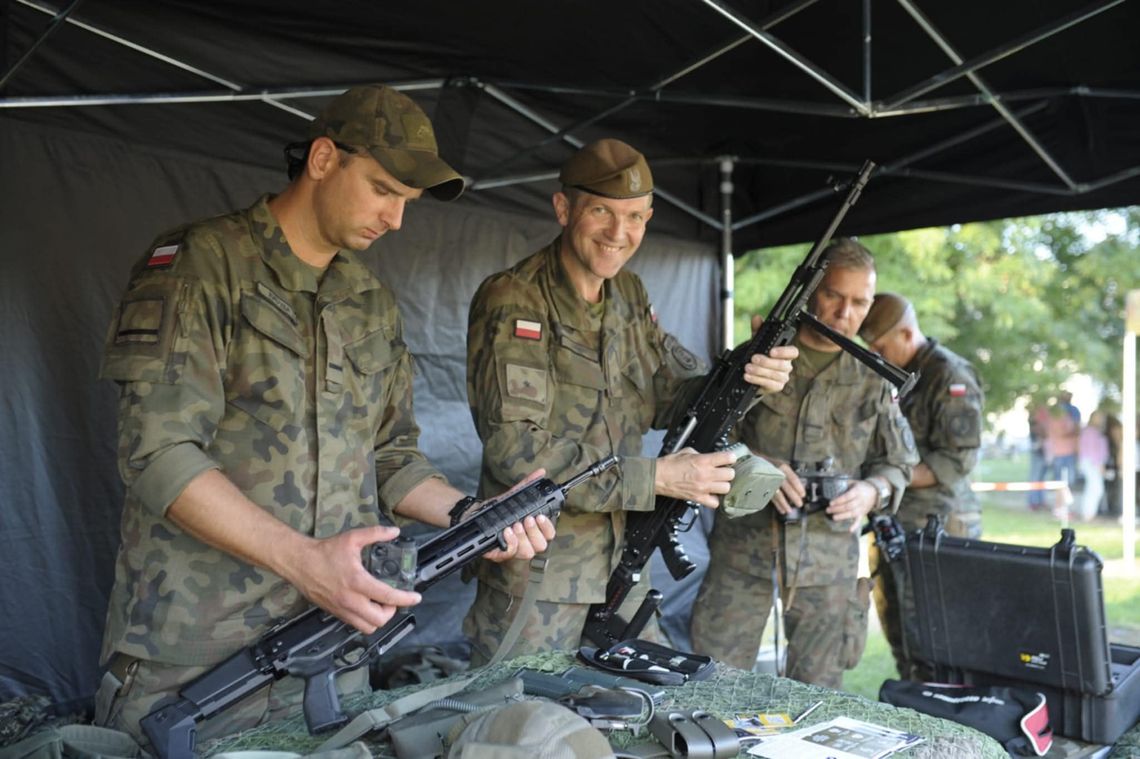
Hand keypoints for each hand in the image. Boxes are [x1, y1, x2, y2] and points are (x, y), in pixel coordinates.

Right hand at [287, 524, 422, 635]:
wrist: (299, 562)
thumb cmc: (325, 551)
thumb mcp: (352, 538)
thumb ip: (375, 534)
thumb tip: (394, 531)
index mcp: (357, 582)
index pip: (387, 597)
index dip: (405, 599)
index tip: (415, 598)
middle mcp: (350, 600)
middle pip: (379, 620)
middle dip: (391, 612)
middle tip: (392, 599)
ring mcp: (341, 609)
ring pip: (367, 627)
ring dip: (378, 619)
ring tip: (380, 604)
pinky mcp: (334, 613)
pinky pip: (354, 624)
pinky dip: (365, 619)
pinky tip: (366, 605)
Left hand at [480, 468, 556, 562]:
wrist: (474, 515)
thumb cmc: (496, 509)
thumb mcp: (512, 496)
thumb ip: (526, 485)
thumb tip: (540, 472)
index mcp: (532, 531)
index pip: (549, 534)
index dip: (547, 527)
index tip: (539, 516)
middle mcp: (525, 542)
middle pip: (541, 546)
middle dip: (534, 532)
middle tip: (527, 520)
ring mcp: (513, 549)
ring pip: (527, 552)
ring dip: (522, 537)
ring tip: (514, 525)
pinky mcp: (499, 554)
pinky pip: (509, 554)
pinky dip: (510, 543)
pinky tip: (506, 532)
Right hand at [655, 447, 736, 507]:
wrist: (658, 477)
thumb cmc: (670, 464)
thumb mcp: (687, 452)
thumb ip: (702, 455)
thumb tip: (711, 458)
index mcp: (703, 461)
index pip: (728, 458)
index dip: (730, 457)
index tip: (729, 458)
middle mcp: (705, 474)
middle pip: (730, 474)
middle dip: (727, 472)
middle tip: (722, 471)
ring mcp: (703, 488)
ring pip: (726, 488)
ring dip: (723, 485)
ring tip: (717, 483)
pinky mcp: (698, 498)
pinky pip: (715, 502)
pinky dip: (714, 499)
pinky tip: (711, 493)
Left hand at [744, 317, 797, 393]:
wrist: (753, 372)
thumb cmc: (759, 355)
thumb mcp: (757, 342)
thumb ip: (757, 330)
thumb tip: (757, 318)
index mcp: (785, 353)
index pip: (792, 352)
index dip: (783, 352)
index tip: (771, 351)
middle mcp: (786, 365)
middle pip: (782, 365)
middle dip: (766, 362)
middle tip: (753, 359)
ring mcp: (782, 377)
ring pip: (775, 375)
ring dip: (760, 371)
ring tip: (748, 368)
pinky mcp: (776, 387)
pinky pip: (770, 384)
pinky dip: (757, 380)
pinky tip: (748, 376)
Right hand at [768, 458, 805, 514]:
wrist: (754, 461)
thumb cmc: (772, 464)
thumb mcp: (783, 465)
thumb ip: (790, 474)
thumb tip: (801, 486)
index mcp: (783, 467)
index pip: (793, 478)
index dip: (798, 487)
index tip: (803, 495)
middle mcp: (776, 473)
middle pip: (786, 487)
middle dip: (793, 496)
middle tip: (799, 504)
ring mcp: (769, 480)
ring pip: (778, 493)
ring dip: (784, 503)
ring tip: (789, 510)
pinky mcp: (763, 486)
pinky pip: (771, 496)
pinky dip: (777, 504)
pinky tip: (781, 509)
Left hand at [825, 479, 880, 532]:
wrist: (875, 492)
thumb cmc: (862, 487)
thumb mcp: (854, 482)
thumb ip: (844, 484)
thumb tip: (832, 486)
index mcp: (857, 492)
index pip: (847, 497)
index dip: (838, 501)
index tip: (831, 503)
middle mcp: (860, 500)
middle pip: (848, 506)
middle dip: (837, 509)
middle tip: (828, 510)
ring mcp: (862, 508)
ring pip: (852, 514)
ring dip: (842, 516)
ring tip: (833, 517)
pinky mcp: (863, 514)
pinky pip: (859, 520)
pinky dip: (855, 526)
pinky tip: (850, 530)